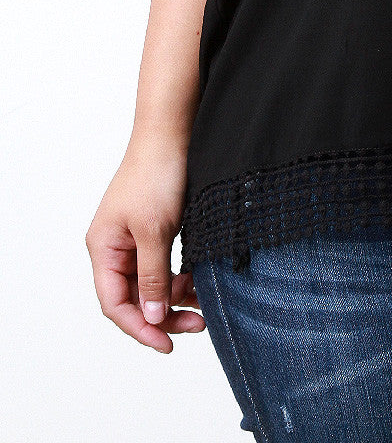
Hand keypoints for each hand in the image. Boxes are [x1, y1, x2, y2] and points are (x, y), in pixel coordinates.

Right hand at [86, 128, 206, 352]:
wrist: (172, 132)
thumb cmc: (157, 174)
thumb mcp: (155, 231)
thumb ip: (152, 277)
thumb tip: (152, 317)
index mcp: (103, 248)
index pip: (114, 303)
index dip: (140, 327)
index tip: (167, 343)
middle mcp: (114, 247)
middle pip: (133, 297)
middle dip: (163, 315)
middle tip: (195, 325)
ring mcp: (134, 239)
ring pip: (151, 284)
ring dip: (175, 298)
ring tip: (203, 305)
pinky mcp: (154, 230)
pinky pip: (163, 266)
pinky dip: (180, 277)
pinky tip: (199, 283)